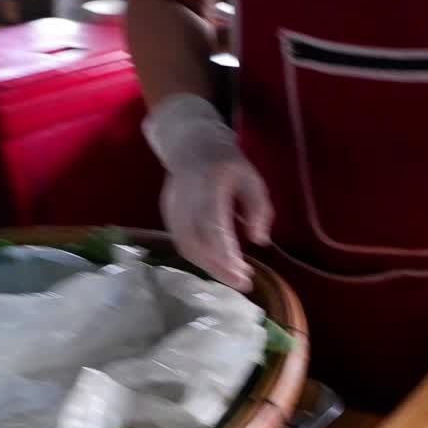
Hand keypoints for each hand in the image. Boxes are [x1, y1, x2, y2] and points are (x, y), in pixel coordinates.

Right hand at [144, 95, 273, 291]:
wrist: (190, 143)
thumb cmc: (227, 163)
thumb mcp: (252, 179)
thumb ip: (259, 209)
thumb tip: (260, 240)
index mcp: (208, 185)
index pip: (212, 227)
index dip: (225, 255)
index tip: (242, 276)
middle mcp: (185, 197)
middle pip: (195, 242)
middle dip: (219, 268)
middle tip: (242, 283)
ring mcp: (172, 206)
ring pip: (185, 245)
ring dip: (209, 266)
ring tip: (234, 276)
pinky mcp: (167, 214)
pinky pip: (181, 242)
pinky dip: (199, 258)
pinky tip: (218, 265)